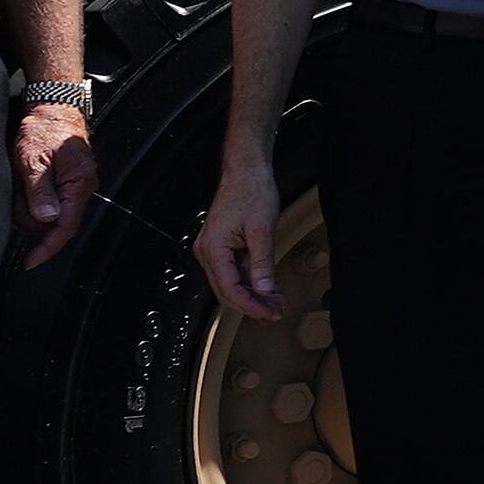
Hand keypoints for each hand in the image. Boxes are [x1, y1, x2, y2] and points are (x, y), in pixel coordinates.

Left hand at [14, 99, 98, 267]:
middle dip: (30, 217)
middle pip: (54, 223)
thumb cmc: (45, 129)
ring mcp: (74, 185)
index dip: (47, 247)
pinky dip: (32, 198)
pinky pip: (48, 202)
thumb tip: (46, 219)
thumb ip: (40, 191)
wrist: (52, 107)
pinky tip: (25, 183)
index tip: (30, 262)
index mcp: (78, 184)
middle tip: (16, 195)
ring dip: (28, 205)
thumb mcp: (34, 160)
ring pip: (48, 214)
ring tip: (20, 182)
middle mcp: (80, 188)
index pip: (65, 226)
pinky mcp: (65, 182)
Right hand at [194, 155, 288, 319]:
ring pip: (229, 284)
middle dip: (252, 304)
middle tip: (276, 311)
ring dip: (251, 295)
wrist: (246, 170)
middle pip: (226, 291)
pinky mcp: (219, 246)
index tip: (270, 312)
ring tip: (274, 301)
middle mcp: (207, 251)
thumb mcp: (262, 230)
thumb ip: (262, 264)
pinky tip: (265, 287)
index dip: (251, 305)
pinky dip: (248, 283)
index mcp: (213, 248)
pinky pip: (231, 272)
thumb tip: (265, 291)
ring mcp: (211, 249)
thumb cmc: (251, 191)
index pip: (230, 289)